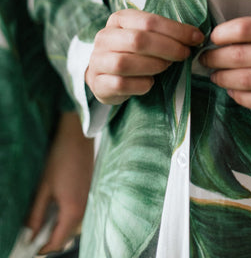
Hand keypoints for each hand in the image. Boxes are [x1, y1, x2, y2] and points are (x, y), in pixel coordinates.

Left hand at [26, 111, 93, 254]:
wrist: (78, 136)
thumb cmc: (61, 158)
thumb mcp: (44, 187)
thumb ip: (37, 214)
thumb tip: (29, 233)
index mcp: (72, 210)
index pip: (58, 242)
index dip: (42, 248)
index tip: (30, 247)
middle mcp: (83, 209)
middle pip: (67, 237)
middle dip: (50, 240)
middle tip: (33, 235)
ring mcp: (88, 200)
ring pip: (72, 226)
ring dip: (58, 228)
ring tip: (42, 220)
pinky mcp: (88, 192)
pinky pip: (77, 214)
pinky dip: (65, 217)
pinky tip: (54, 207)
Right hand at [86, 9, 203, 103]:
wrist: (105, 75)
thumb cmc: (133, 52)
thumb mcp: (146, 36)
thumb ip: (164, 33)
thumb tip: (196, 36)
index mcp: (119, 19)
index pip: (149, 21)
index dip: (176, 30)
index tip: (197, 38)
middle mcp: (104, 37)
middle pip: (138, 40)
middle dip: (168, 48)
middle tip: (185, 54)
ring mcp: (97, 60)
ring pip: (125, 62)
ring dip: (153, 65)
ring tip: (166, 67)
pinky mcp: (97, 83)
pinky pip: (120, 84)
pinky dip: (140, 85)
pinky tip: (150, 84)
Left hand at [201, 14, 250, 115]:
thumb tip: (231, 36)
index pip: (244, 29)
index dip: (220, 34)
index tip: (211, 38)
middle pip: (239, 55)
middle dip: (214, 58)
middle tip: (205, 59)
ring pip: (245, 80)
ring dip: (223, 78)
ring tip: (215, 76)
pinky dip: (241, 97)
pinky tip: (234, 92)